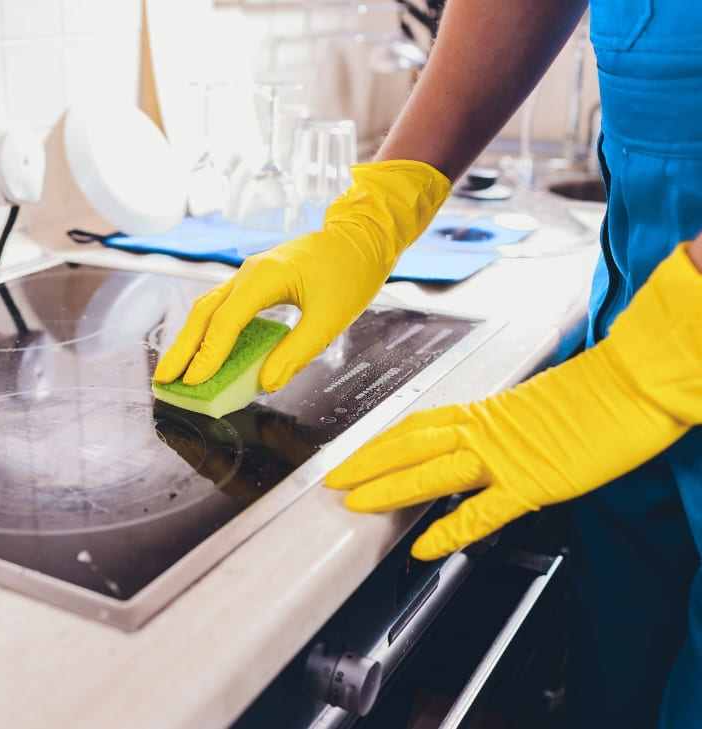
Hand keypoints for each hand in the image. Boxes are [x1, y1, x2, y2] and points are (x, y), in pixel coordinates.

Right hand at [153, 160, 451, 391]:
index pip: (225, 322)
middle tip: (163, 379)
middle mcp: (249, 273)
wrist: (362, 236)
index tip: (192, 382)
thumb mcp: (330, 318)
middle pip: (203, 313)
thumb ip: (296, 352)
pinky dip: (210, 332)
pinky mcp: (257, 282)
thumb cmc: (350, 271)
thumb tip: (267, 383)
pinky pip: (224, 308)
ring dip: (190, 340)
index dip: (207, 355)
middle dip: (182, 348)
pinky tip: (206, 352)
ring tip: (175, 370)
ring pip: (209, 309)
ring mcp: (249, 275)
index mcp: (264, 277)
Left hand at [327, 242, 701, 560]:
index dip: (380, 442)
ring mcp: (507, 457)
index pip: (417, 427)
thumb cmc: (598, 394)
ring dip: (389, 487)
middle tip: (332, 480)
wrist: (638, 381)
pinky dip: (451, 529)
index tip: (352, 454)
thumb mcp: (535, 410)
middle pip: (410, 445)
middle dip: (367, 463)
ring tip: (356, 503)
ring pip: (433, 471)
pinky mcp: (534, 482)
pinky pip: (484, 511)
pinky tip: (426, 546)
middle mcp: (486, 430)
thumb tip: (482, 446)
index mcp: (485, 412)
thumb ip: (503, 429)